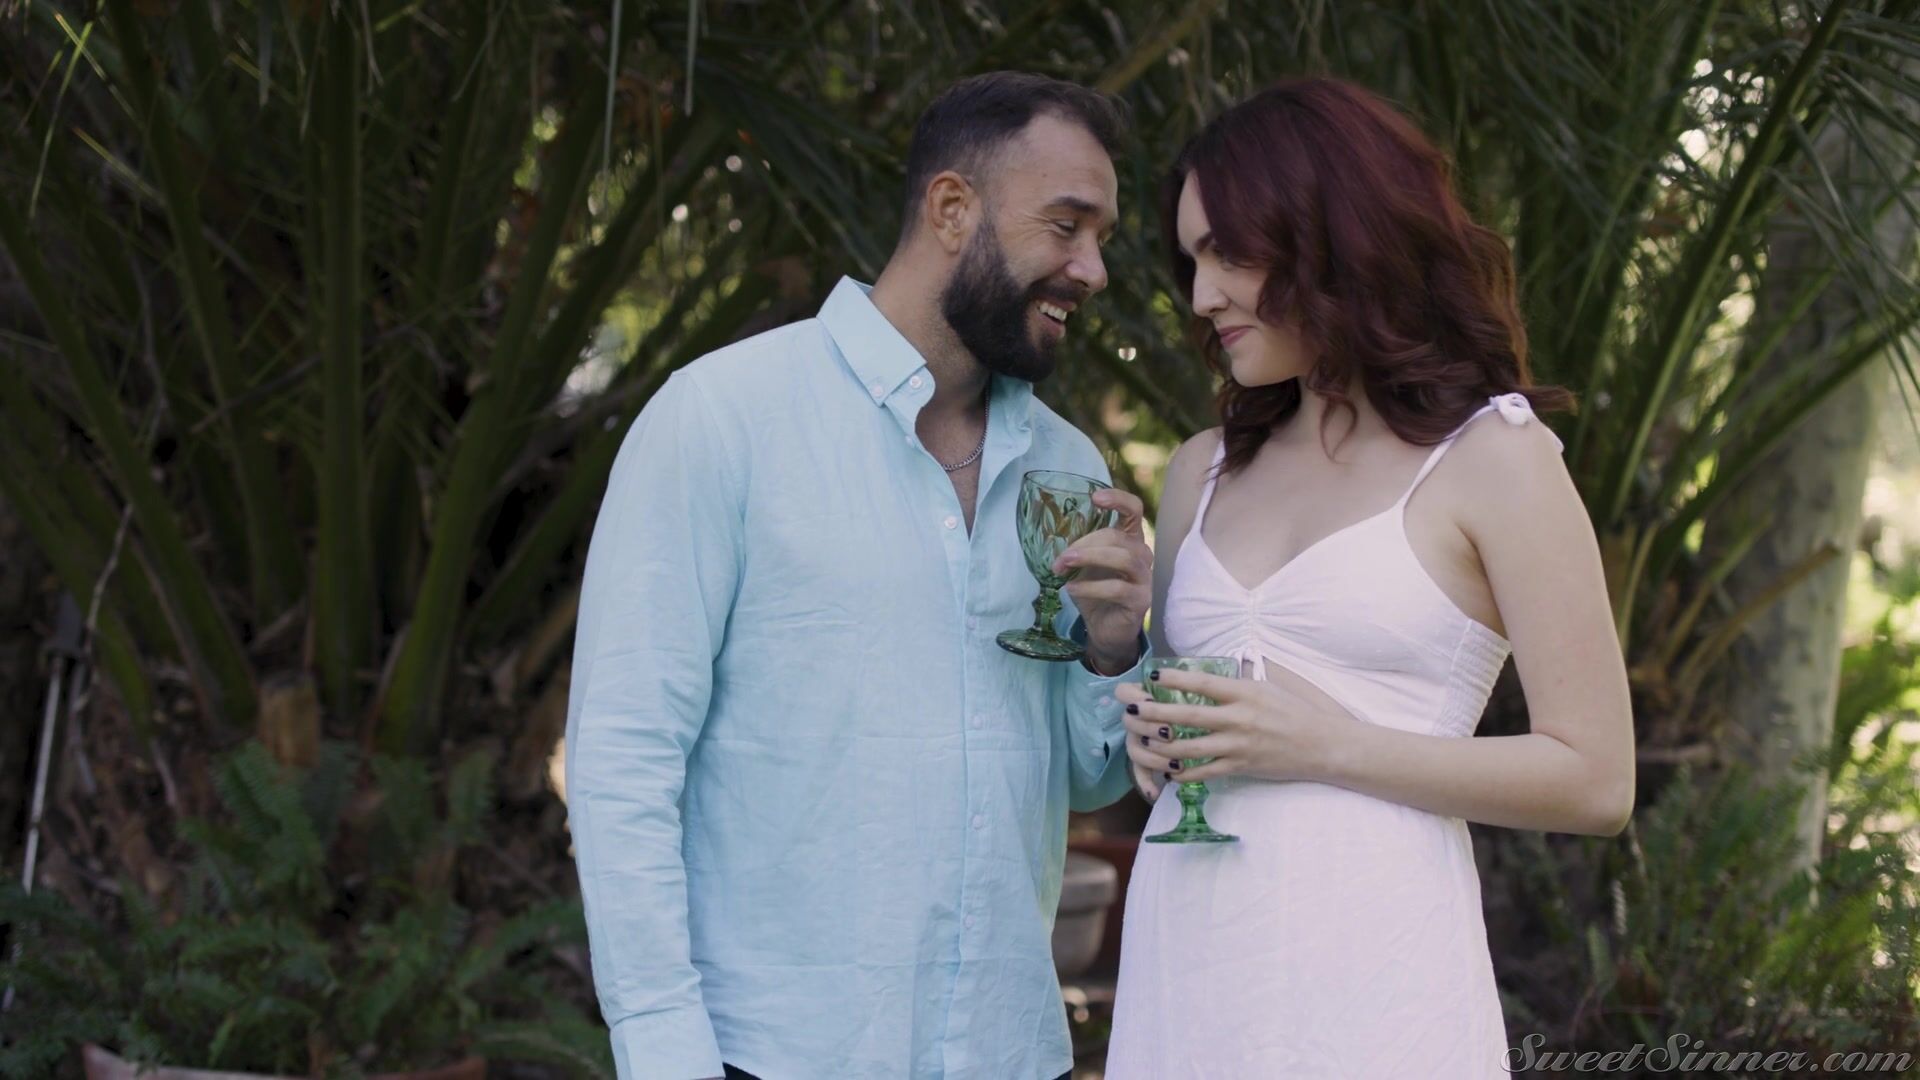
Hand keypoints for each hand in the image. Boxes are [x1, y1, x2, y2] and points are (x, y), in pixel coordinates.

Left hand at [1054, 486, 1150, 671]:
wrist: (1105, 629)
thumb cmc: (1095, 591)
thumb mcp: (1084, 565)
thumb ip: (1077, 548)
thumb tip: (1052, 537)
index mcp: (1129, 540)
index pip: (1134, 510)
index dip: (1118, 499)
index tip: (1095, 498)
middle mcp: (1142, 555)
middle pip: (1117, 536)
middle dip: (1084, 544)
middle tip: (1060, 559)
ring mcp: (1144, 578)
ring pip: (1124, 558)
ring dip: (1089, 558)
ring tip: (1063, 567)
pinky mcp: (1141, 600)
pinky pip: (1117, 588)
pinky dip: (1091, 587)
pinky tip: (1071, 589)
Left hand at [1115, 667, 1359, 784]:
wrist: (1321, 745)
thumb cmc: (1292, 712)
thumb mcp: (1264, 688)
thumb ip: (1235, 684)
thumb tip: (1207, 677)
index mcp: (1244, 693)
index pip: (1202, 682)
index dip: (1175, 678)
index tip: (1153, 674)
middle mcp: (1238, 718)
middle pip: (1187, 715)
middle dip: (1154, 712)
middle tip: (1131, 709)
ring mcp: (1238, 745)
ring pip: (1189, 747)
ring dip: (1160, 745)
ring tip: (1142, 741)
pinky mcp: (1240, 767)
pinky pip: (1204, 772)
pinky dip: (1182, 773)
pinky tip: (1167, 770)